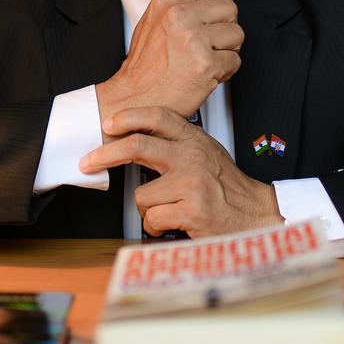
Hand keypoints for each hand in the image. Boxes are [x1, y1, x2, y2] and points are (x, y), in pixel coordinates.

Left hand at [80, 106, 281, 237]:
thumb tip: (135, 140)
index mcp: (194, 141)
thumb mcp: (205, 154)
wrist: (256, 214)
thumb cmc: (227, 188)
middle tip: (88, 162)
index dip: (129, 117)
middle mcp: (192, 157)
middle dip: (105, 155)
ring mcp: (192, 183)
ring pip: (141, 196)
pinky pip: (152, 219)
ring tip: (170, 209)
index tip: (109, 124)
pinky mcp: (192, 210)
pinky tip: (176, 223)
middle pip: (138, 146)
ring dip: (149, 209)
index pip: (158, 117)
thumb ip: (176, 145)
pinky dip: (158, 227)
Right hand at [95, 0, 242, 120]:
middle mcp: (179, 16)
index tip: (213, 16)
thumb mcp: (152, 19)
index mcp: (166, 1)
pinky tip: (206, 75)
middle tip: (209, 45)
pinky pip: (235, 60)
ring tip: (206, 59)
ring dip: (227, 50)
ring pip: (237, 34)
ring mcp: (193, 39)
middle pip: (229, 8)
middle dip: (225, 28)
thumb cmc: (147, 64)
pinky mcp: (205, 64)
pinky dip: (225, 71)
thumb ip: (177, 0)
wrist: (135, 100)